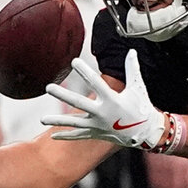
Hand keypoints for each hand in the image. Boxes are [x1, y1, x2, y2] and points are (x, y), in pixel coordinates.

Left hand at [42, 50, 165, 148]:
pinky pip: (79, 136)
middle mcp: (103, 113)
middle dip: (63, 95)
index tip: (74, 61)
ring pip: (74, 123)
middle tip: (48, 88)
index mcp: (112, 99)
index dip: (84, 71)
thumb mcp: (138, 87)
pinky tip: (53, 135)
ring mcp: (99, 125)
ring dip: (57, 121)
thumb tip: (132, 51)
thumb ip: (132, 69)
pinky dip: (67, 136)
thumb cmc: (142, 107)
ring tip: (42, 119)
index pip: (95, 82)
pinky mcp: (97, 134)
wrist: (146, 132)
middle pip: (79, 103)